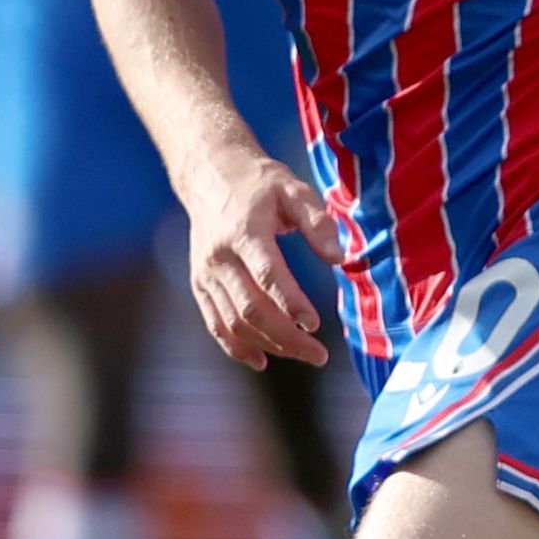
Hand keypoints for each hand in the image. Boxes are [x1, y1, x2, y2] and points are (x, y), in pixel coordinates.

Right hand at [185, 149, 340, 368]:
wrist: (211, 177)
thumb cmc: (260, 185)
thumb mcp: (293, 189)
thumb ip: (318, 222)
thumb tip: (338, 258)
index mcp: (244, 233)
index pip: (266, 275)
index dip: (290, 302)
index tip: (315, 324)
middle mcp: (220, 258)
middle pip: (251, 308)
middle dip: (287, 336)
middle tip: (319, 354)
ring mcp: (206, 274)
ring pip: (234, 322)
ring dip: (269, 345)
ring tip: (304, 354)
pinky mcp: (200, 285)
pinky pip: (215, 323)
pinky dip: (236, 346)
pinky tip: (262, 360)